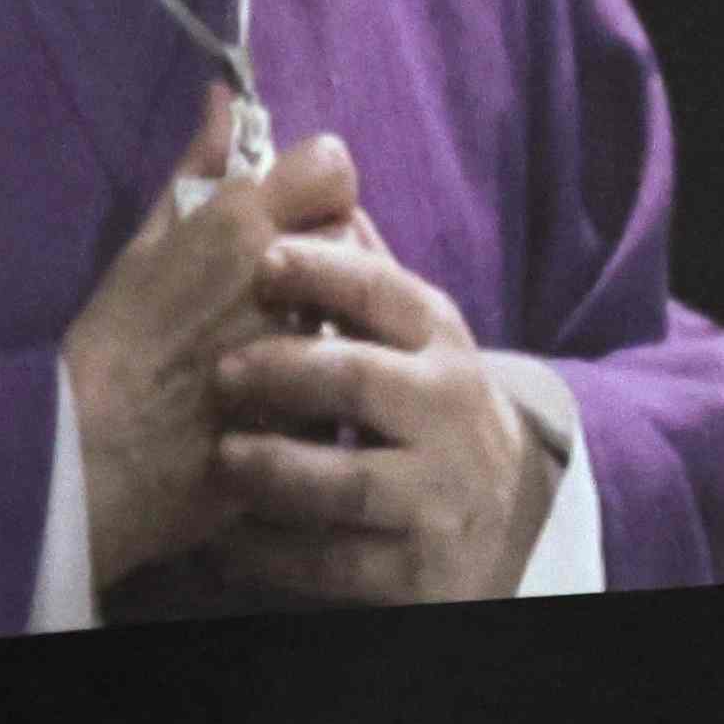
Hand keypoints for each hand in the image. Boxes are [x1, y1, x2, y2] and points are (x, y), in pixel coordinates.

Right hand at [56, 104, 363, 595]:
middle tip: (269, 294)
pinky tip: (282, 402)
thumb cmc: (110, 347)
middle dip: (321, 256)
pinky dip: (323, 386)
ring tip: (269, 352)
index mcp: (241, 225)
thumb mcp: (142, 249)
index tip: (287, 217)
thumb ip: (196, 173)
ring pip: (354, 307)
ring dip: (324, 319)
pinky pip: (345, 379)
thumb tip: (226, 99)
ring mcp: (312, 345)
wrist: (95, 464)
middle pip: (348, 236)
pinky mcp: (324, 408)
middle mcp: (289, 276)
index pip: (332, 165)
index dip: (315, 188)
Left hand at [195, 219, 567, 603]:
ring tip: (224, 459)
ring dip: (276, 469)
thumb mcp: (409, 334)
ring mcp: (437, 493)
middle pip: (362, 382)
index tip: (263, 258)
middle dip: (285, 371)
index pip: (385, 293)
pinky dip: (275, 553)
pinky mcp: (417, 568)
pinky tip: (228, 540)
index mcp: (438, 339)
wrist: (502, 519)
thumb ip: (358, 263)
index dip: (323, 273)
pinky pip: (334, 563)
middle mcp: (448, 411)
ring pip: (348, 481)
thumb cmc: (425, 405)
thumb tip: (313, 154)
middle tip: (220, 371)